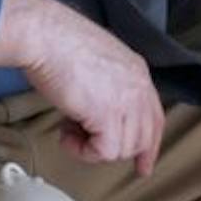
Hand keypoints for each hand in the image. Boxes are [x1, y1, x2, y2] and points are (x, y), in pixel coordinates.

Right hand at [0, 0, 164, 174]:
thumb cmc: (57, 43)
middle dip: (119, 152)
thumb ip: (107, 87)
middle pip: (143, 138)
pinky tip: (66, 135)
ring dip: (93, 147)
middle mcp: (138, 87)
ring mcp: (126, 102)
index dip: (149, 145)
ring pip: (122, 149)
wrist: (45, 36)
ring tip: (69, 128)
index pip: (154, 118)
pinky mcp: (108, 116)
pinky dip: (81, 151)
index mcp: (137, 72)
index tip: (143, 165)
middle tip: (90, 149)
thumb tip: (97, 113)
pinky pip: (103, 153)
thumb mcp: (96, 63)